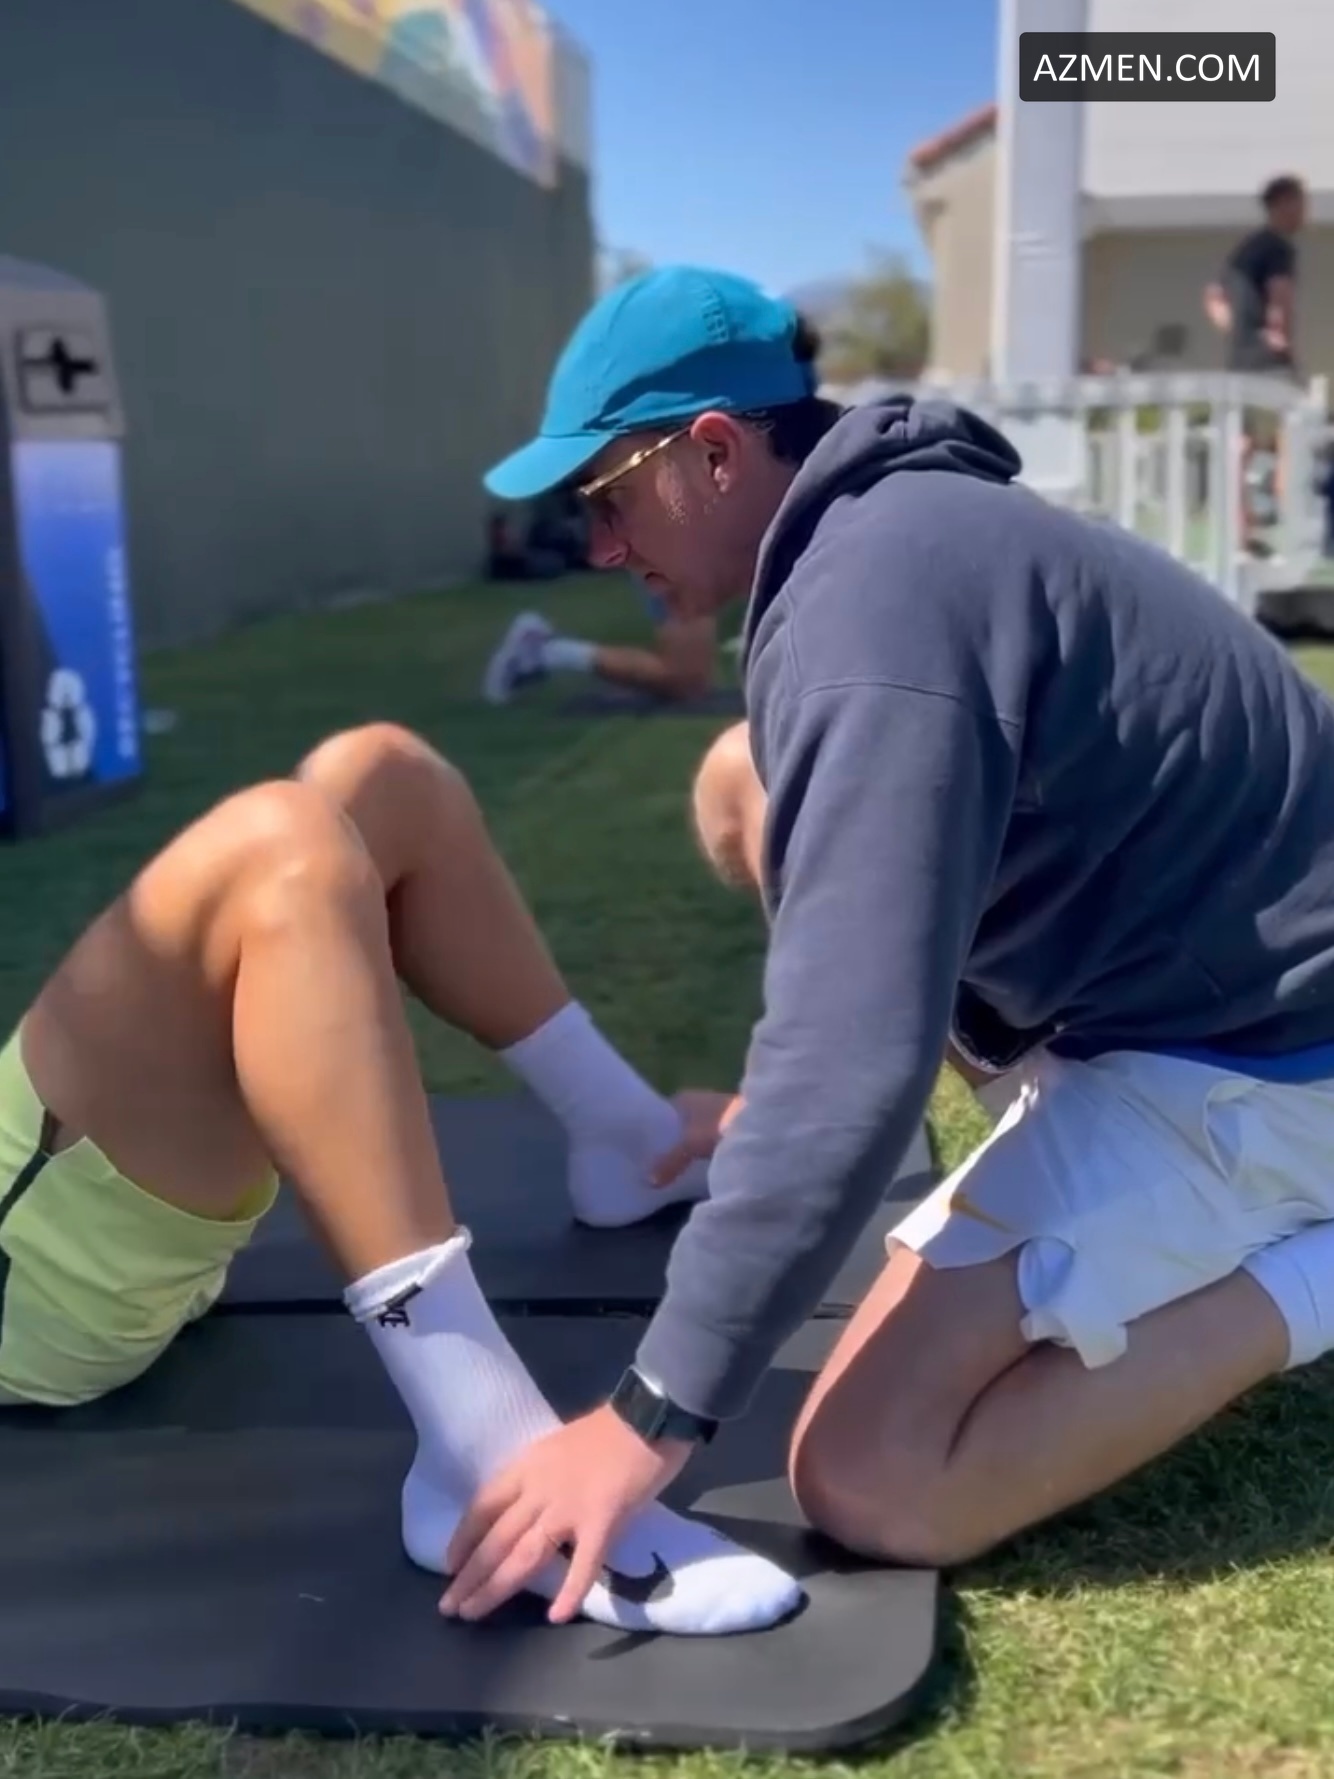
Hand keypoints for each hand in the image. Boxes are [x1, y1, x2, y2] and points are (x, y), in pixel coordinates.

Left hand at [440, 1404, 691, 1623]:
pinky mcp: (603, 1522)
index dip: (464, 1537)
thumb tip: (533, 1504)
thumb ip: (544, 1476)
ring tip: (474, 1614)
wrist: (648, 1415)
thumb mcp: (560, 1445)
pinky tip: (556, 1617)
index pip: (484, 1505)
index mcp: (529, 1466)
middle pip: (497, 1538)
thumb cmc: (610, 1427)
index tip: (450, 1564)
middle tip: (449, 1607)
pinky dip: (570, 1590)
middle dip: (471, 1575)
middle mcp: (540, 1489)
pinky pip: (584, 1563)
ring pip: (525, 1554)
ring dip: (497, 1587)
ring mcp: (570, 1507)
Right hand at [650, 1088, 742, 1185]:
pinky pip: (711, 1138)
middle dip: (672, 1141)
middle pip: (679, 1124)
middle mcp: (699, 1100)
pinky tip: (703, 1164)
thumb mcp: (689, 1145)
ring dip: (690, 1146)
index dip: (652, 1131)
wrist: (762, 1121)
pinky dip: (706, 1149)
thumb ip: (668, 1162)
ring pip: (696, 1131)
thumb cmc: (719, 1125)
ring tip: (677, 1167)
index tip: (642, 1150)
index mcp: (683, 1098)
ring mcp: (717, 1111)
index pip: (661, 1114)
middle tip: (657, 1163)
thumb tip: (648, 1182)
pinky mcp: (733, 1123)